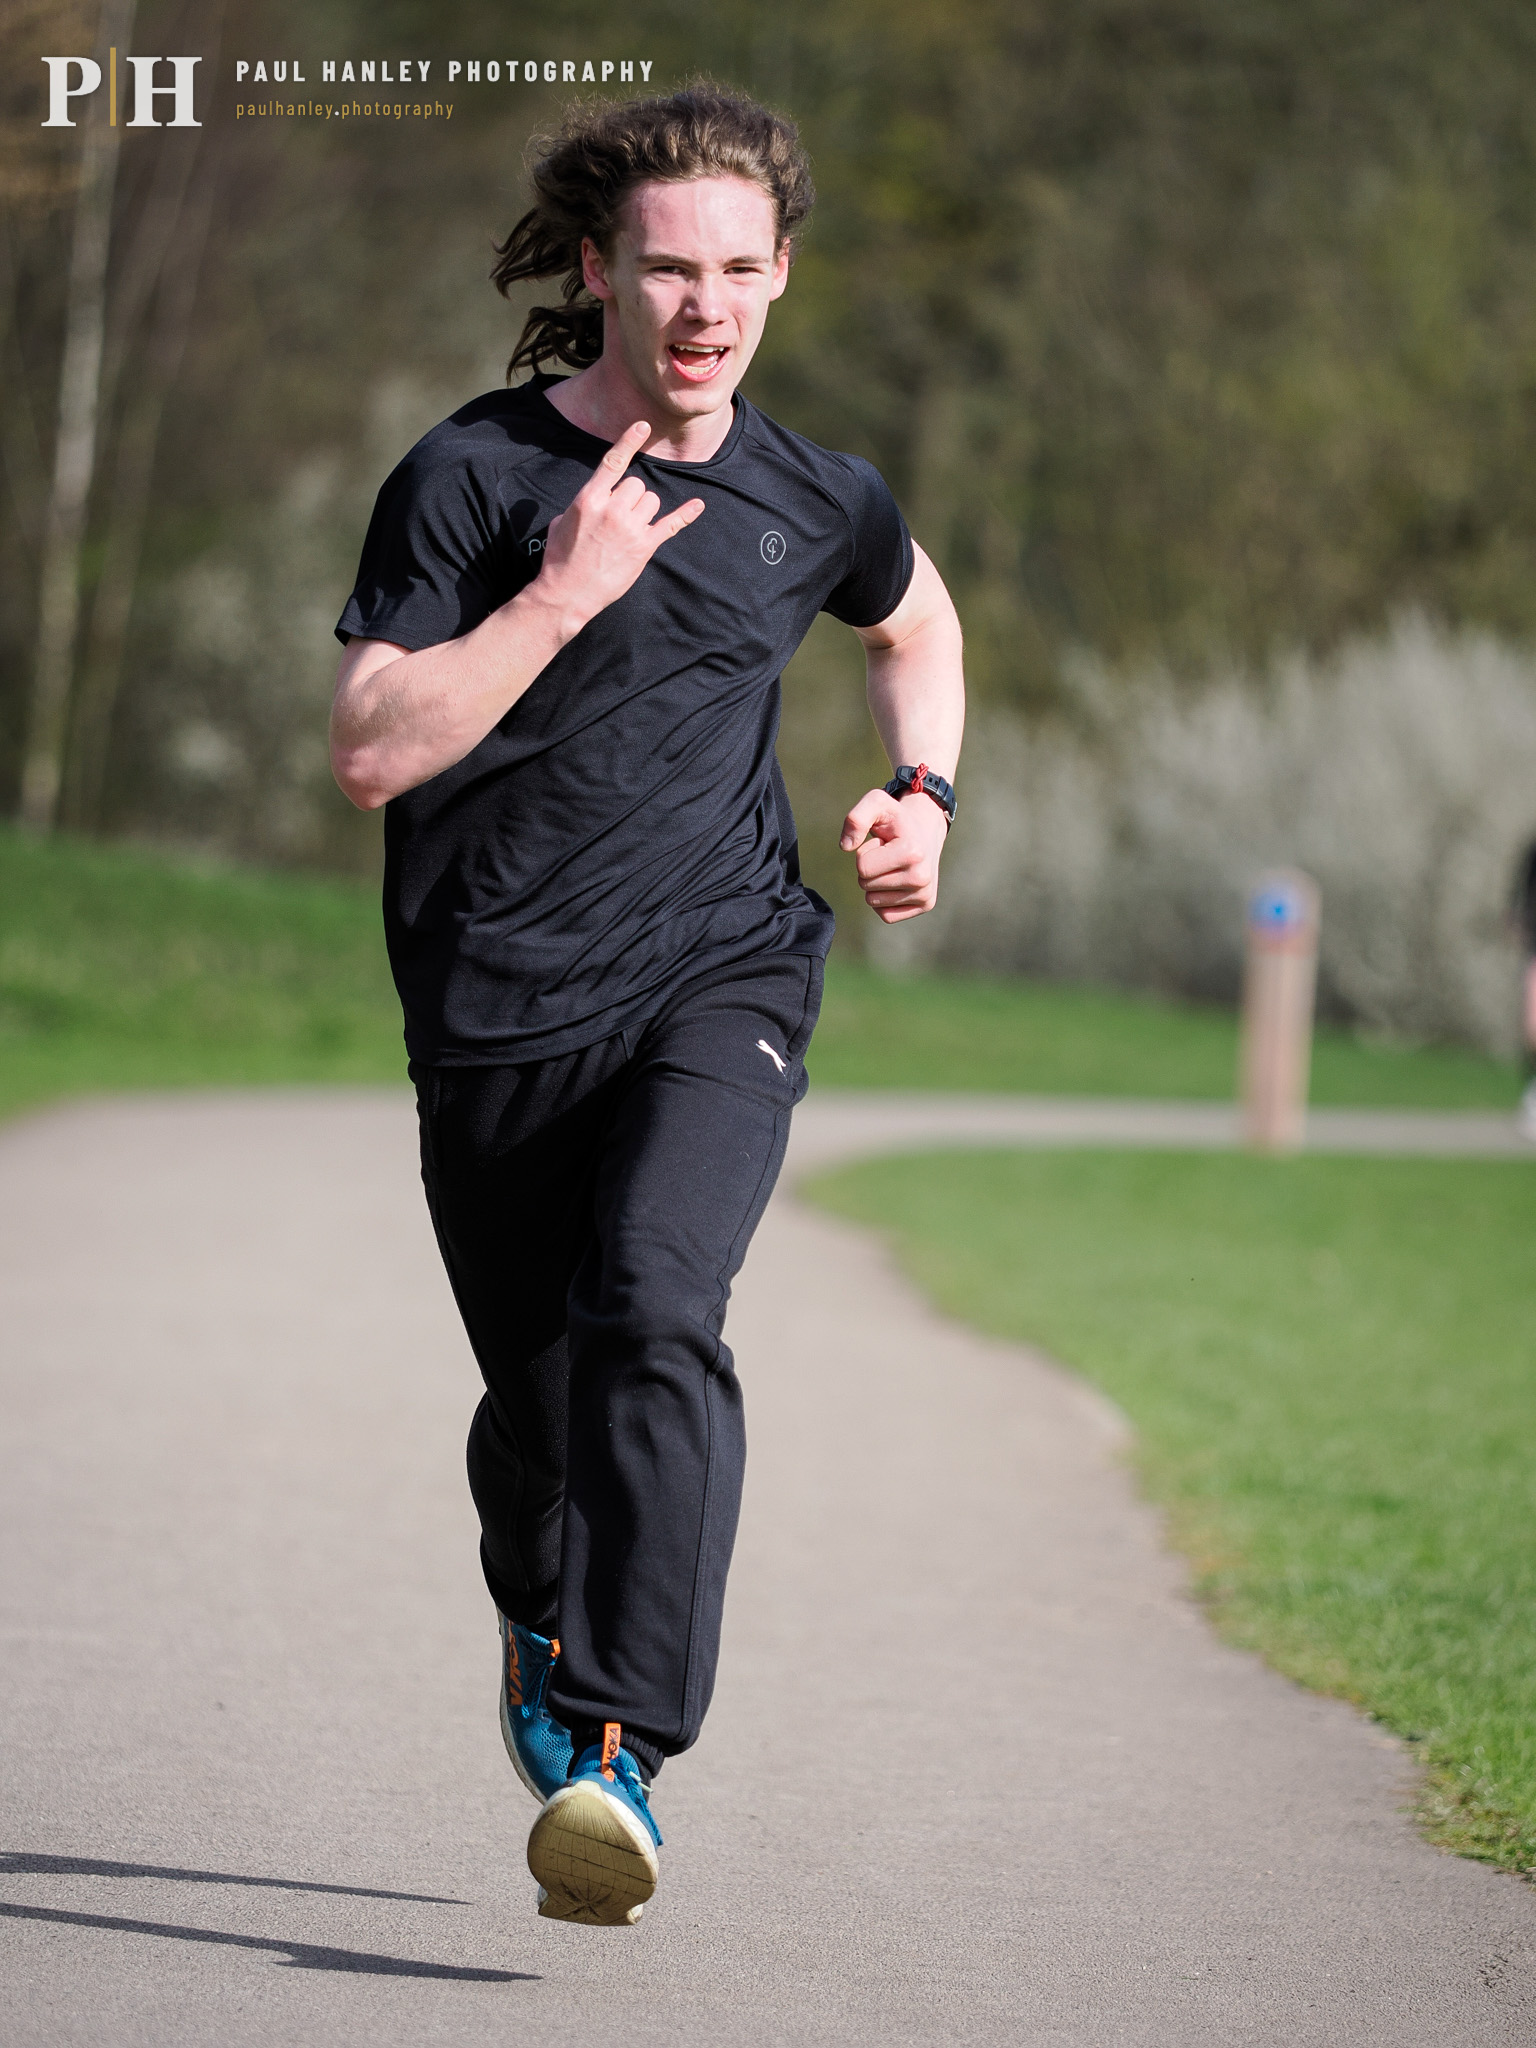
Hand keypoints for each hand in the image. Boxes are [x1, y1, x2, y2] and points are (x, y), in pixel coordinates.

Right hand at [534, 420, 704, 630]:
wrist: (567, 593)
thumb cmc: (560, 559)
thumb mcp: (561, 522)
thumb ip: (581, 504)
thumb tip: (593, 501)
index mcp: (589, 499)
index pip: (614, 461)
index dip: (629, 441)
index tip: (643, 425)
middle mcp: (612, 509)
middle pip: (637, 485)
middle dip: (631, 497)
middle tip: (618, 518)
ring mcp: (630, 528)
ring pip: (651, 501)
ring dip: (644, 510)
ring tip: (628, 530)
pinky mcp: (644, 547)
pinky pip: (671, 524)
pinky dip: (685, 514)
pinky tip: (698, 505)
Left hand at [840, 787, 947, 921]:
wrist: (925, 830)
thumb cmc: (895, 819)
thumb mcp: (876, 803)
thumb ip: (856, 818)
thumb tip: (845, 846)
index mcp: (911, 852)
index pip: (862, 867)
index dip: (865, 853)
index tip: (883, 844)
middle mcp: (922, 876)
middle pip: (866, 885)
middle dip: (870, 868)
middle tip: (888, 854)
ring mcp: (925, 894)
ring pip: (873, 901)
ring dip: (876, 883)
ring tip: (894, 865)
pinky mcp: (925, 905)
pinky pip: (885, 915)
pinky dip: (884, 899)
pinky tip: (897, 881)